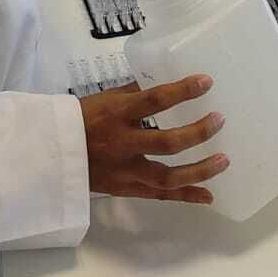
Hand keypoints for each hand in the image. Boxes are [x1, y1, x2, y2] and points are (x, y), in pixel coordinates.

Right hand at [78, 74, 228, 203]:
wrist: (53, 153)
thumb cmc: (82, 118)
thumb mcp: (107, 98)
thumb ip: (137, 92)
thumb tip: (166, 80)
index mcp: (118, 114)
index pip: (154, 100)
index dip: (182, 91)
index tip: (206, 82)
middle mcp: (124, 143)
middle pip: (167, 142)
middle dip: (197, 132)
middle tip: (219, 121)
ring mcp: (126, 170)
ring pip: (167, 176)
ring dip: (199, 170)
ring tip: (224, 161)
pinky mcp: (126, 189)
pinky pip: (160, 196)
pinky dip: (185, 196)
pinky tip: (208, 195)